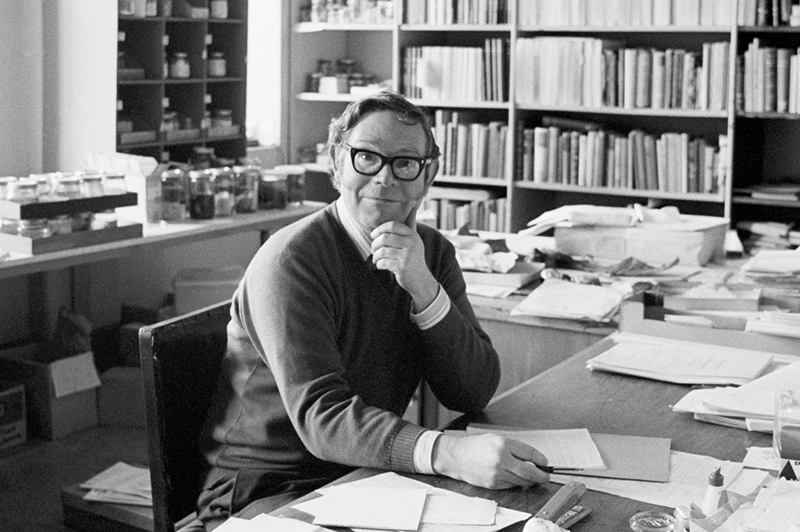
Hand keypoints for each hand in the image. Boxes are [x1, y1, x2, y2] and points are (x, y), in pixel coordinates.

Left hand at [370, 208, 438, 308]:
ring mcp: (407, 256)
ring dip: (375, 256)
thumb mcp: (415, 240)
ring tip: (376, 259)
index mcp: (413, 235)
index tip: (373, 235)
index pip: (393, 225)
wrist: (421, 280)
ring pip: (382, 251)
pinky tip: (380, 266)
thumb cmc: (414, 258)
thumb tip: (413, 205)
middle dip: (375, 244)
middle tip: (373, 249)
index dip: (379, 229)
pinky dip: (378, 264)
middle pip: (385, 238)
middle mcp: (412, 244)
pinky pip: (383, 263)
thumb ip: (411, 225)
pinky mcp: (402, 268)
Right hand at [431, 433, 550, 488]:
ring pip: (522, 481)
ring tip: (532, 477)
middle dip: (541, 475)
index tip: (545, 462)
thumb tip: (532, 459)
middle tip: (545, 476)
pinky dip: (516, 482)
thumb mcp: (496, 439)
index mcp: (503, 444)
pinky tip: (515, 478)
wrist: (456, 457)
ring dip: (530, 481)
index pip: (529, 454)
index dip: (540, 459)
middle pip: (529, 472)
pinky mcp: (493, 484)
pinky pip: (511, 485)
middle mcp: (501, 459)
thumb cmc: (475, 446)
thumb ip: (514, 449)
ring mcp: (497, 474)